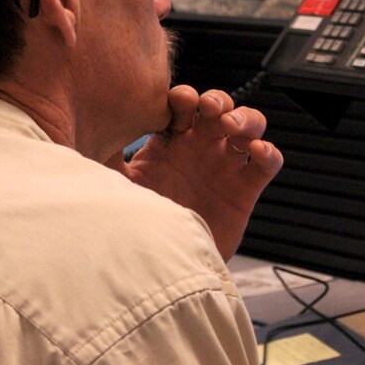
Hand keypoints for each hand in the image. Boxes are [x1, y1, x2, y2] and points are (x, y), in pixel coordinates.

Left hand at [117, 85, 282, 258]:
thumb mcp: (121, 186)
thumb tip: (95, 130)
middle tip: (207, 109)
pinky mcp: (246, 188)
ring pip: (250, 124)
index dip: (184, 98)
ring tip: (231, 127)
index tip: (174, 109)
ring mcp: (226, 165)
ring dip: (246, 117)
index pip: (184, 104)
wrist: (164, 266)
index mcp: (173, 140)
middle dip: (217, 100)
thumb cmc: (141, 224)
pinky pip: (269, 162)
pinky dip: (268, 152)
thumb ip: (110, 158)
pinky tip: (256, 152)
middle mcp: (202, 147)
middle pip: (220, 106)